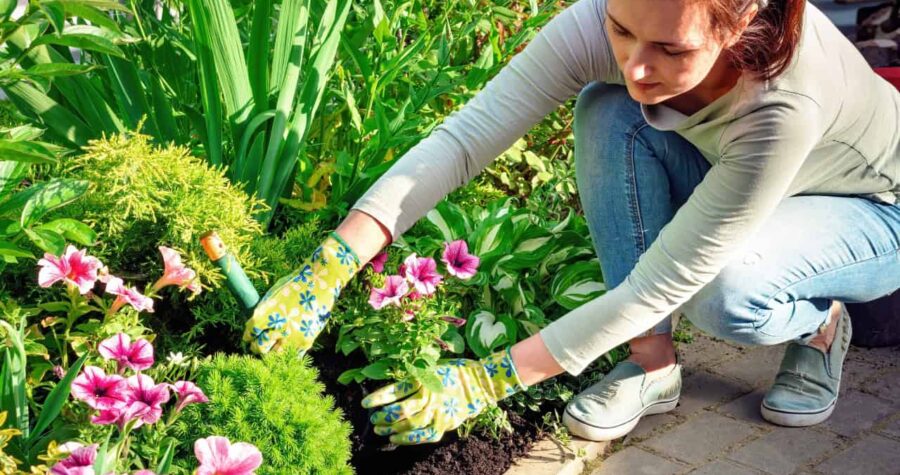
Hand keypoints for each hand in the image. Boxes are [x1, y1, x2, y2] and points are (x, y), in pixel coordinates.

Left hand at [242, 232, 359, 353]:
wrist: (320, 283)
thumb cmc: (295, 285)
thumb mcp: (274, 295)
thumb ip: (264, 312)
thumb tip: (254, 325)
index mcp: (266, 314)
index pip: (251, 332)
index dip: (248, 336)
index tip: (248, 338)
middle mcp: (277, 327)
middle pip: (260, 347)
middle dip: (256, 347)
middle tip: (256, 347)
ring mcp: (292, 336)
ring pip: (275, 355)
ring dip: (271, 353)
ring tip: (271, 349)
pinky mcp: (306, 341)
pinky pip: (292, 354)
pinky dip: (288, 353)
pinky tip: (286, 347)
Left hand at [362, 348, 525, 444]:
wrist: (481, 383)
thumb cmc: (454, 371)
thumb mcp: (432, 367)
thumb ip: (414, 376)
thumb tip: (392, 387)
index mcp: (425, 380)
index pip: (396, 391)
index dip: (378, 398)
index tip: (365, 403)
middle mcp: (430, 396)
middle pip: (401, 411)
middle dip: (383, 416)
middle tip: (373, 419)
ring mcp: (438, 412)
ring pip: (410, 425)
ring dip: (392, 429)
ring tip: (381, 430)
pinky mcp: (445, 423)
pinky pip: (424, 436)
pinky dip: (409, 439)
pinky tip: (397, 438)